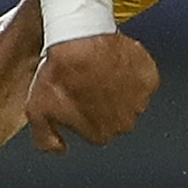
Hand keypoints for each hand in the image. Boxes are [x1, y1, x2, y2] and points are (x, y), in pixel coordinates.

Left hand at [26, 30, 157, 153]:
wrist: (80, 39)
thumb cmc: (62, 71)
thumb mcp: (37, 111)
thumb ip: (46, 138)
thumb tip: (57, 148)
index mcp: (100, 134)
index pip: (96, 131)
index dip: (85, 114)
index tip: (78, 100)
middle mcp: (124, 122)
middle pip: (116, 118)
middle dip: (104, 104)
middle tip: (88, 84)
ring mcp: (140, 100)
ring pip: (131, 99)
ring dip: (120, 89)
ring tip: (101, 71)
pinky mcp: (149, 77)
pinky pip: (143, 79)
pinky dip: (134, 73)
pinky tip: (116, 63)